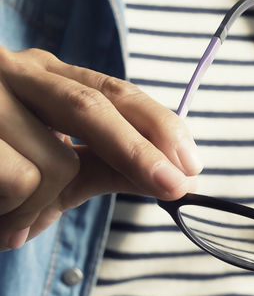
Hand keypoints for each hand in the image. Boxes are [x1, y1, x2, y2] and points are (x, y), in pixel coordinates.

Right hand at [0, 47, 202, 249]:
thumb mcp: (45, 162)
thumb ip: (102, 166)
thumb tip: (172, 178)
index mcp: (38, 74)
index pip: (112, 91)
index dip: (159, 126)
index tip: (193, 165)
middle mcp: (8, 71)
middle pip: (91, 108)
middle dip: (139, 153)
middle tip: (175, 187)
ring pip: (53, 160)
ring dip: (44, 210)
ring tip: (12, 225)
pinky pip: (19, 180)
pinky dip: (15, 214)